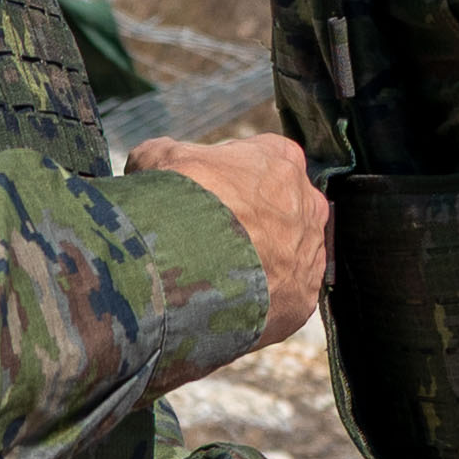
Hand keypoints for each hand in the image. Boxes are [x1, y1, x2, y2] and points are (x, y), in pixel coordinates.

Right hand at [136, 130, 329, 349]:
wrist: (191, 259)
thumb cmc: (180, 200)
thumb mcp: (159, 158)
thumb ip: (162, 155)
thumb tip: (148, 161)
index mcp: (281, 159)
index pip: (262, 163)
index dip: (228, 181)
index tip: (203, 196)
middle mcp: (308, 201)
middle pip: (278, 211)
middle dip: (248, 223)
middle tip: (208, 241)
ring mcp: (310, 250)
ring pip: (284, 255)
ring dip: (256, 264)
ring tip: (214, 278)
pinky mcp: (303, 295)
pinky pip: (283, 296)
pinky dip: (258, 300)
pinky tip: (227, 303)